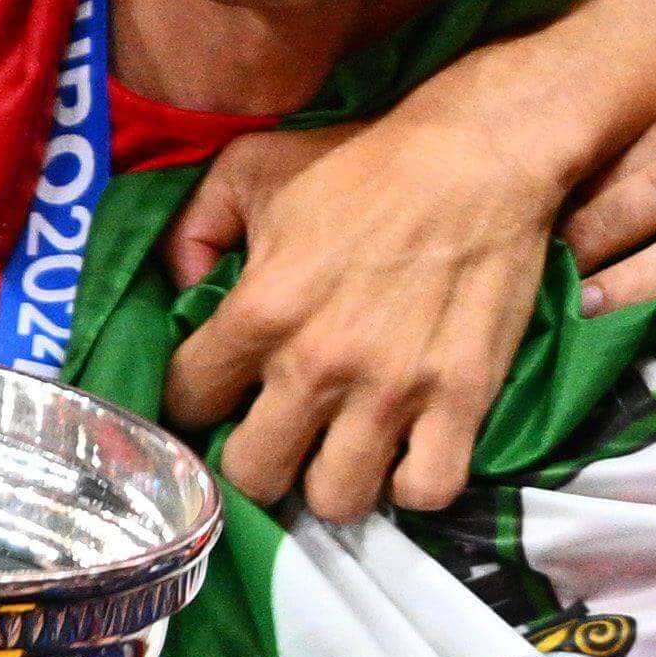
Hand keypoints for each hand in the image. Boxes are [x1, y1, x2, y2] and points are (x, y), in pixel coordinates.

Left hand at [162, 88, 568, 521]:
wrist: (477, 156)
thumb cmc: (358, 163)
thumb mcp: (248, 167)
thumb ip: (193, 227)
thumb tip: (178, 286)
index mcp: (260, 310)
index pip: (188, 400)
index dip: (190, 403)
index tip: (212, 396)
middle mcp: (318, 365)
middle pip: (253, 475)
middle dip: (253, 461)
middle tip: (273, 435)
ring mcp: (392, 391)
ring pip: (336, 500)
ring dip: (330, 481)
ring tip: (338, 448)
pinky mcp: (460, 400)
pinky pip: (426, 491)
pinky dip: (413, 485)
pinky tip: (403, 453)